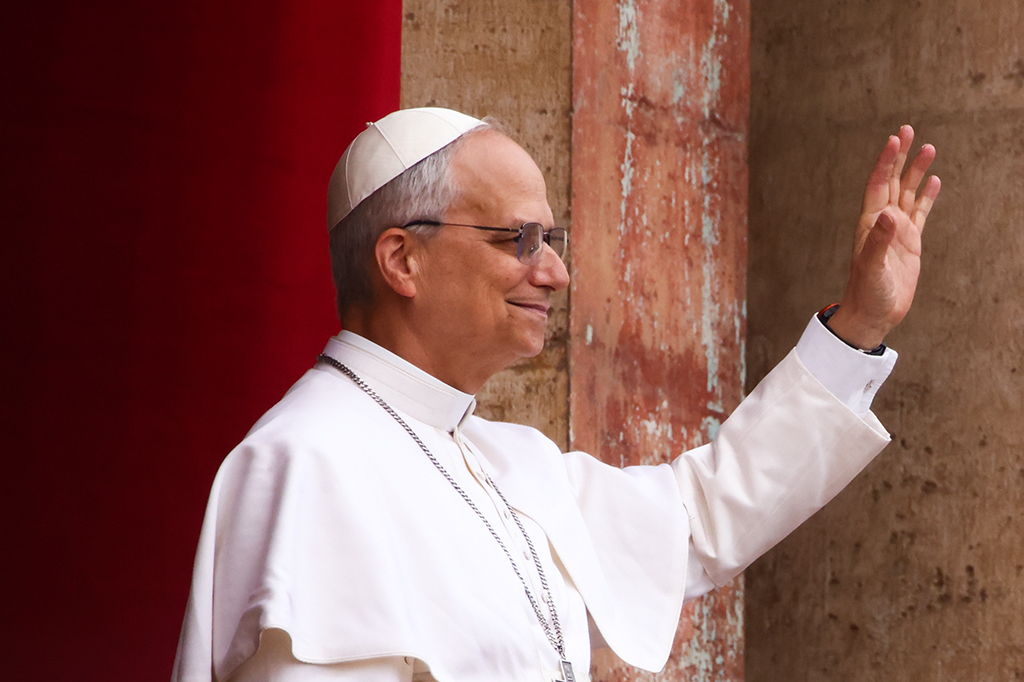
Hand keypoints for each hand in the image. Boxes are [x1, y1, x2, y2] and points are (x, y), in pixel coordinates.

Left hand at [827, 125, 941, 349]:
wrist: (873, 314)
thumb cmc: (867, 293)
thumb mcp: (872, 268)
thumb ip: (878, 241)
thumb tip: (888, 215)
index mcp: (870, 224)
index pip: (878, 185)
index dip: (885, 162)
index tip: (895, 140)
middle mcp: (882, 223)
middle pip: (892, 182)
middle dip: (899, 157)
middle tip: (908, 129)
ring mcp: (897, 231)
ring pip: (908, 194)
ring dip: (916, 172)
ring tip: (929, 148)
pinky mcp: (910, 243)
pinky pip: (920, 213)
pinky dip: (927, 196)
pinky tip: (934, 181)